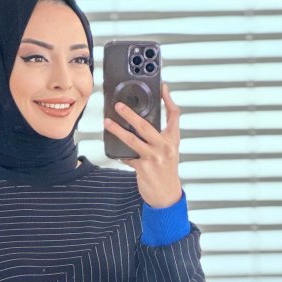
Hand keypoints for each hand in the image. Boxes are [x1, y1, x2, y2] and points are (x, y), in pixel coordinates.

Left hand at [104, 82, 182, 207]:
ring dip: (117, 130)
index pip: (174, 115)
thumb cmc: (167, 171)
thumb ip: (160, 136)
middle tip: (118, 106)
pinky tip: (114, 150)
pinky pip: (127, 156)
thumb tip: (142, 122)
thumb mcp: (169, 151)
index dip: (168, 99)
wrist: (167, 194)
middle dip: (130, 114)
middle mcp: (164, 147)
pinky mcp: (143, 168)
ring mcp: (153, 157)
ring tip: (107, 123)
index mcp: (173, 140)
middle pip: (145, 125)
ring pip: (132, 139)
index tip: (162, 87)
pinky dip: (120, 153)